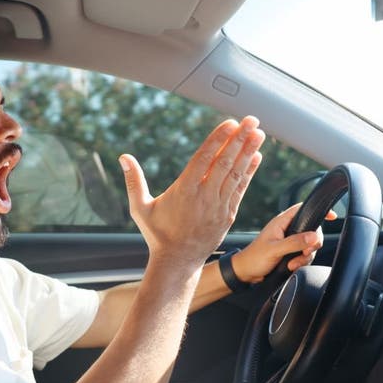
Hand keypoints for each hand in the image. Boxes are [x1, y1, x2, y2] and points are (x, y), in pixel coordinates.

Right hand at [119, 116, 265, 267]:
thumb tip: (123, 157)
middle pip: (225, 162)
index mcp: (184, 191)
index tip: (230, 123)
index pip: (204, 159)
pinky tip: (256, 157)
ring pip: (236, 174)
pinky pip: (240, 189)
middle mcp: (204, 197)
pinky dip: (249, 172)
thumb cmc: (157, 234)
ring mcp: (218, 206)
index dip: (218, 139)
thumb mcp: (140, 208)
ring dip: (248, 152)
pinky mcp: (227, 215)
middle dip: (240, 139)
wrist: (177, 262)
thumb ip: (134, 181)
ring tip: (259, 133)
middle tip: (252, 120)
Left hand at [231, 202, 336, 281]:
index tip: (332, 216)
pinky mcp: (290, 252)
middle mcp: (287, 229)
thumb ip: (294, 242)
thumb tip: (313, 237)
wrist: (245, 273)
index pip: (303, 209)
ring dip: (305, 256)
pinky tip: (291, 266)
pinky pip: (305, 255)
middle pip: (312, 230)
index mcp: (282, 222)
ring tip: (293, 263)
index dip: (317, 210)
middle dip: (312, 244)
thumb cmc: (254, 258)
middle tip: (305, 253)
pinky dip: (301, 261)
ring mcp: (290, 241)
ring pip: (310, 245)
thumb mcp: (275, 250)